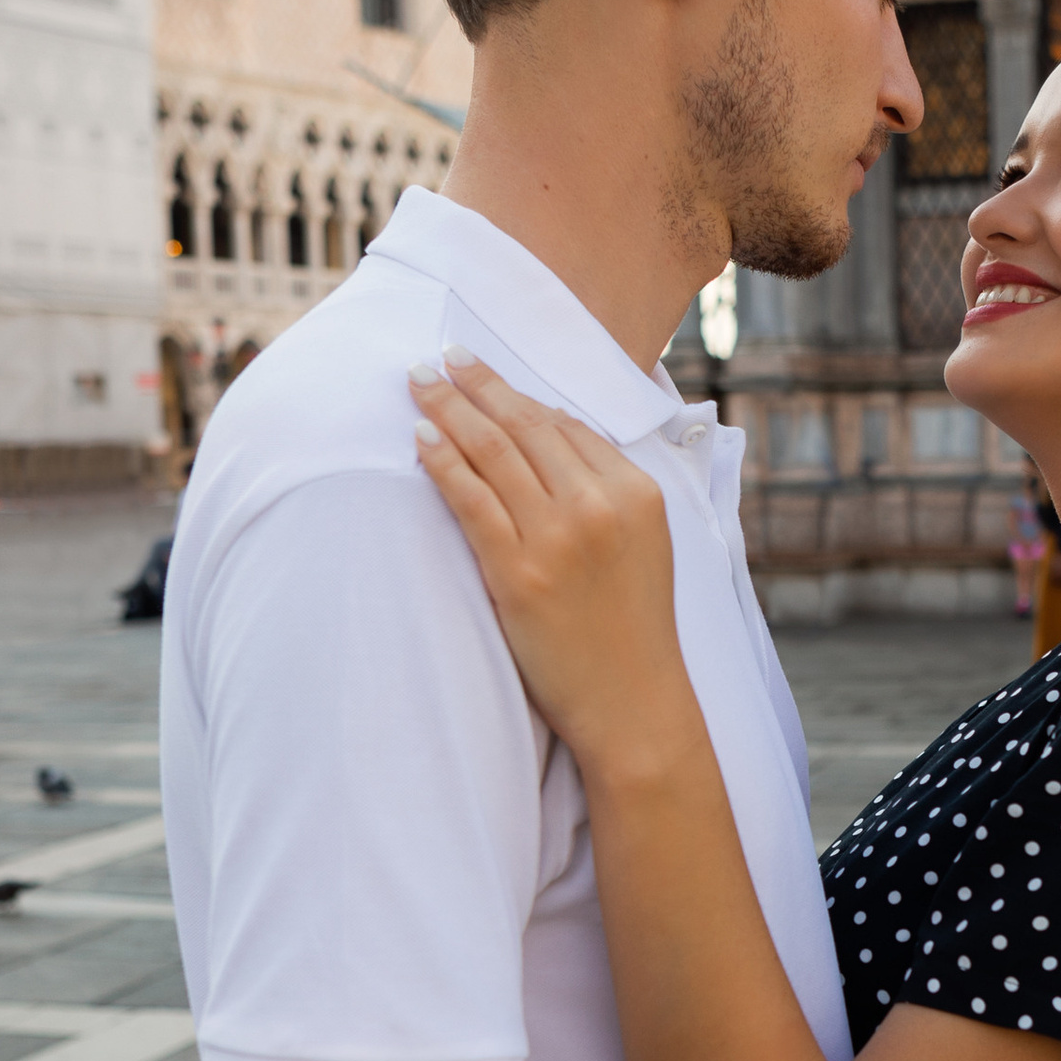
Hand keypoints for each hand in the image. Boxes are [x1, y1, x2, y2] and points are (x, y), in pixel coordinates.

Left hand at [411, 353, 682, 773]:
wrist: (634, 703)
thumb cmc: (632, 629)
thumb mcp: (642, 546)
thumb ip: (605, 492)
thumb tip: (552, 435)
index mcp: (636, 492)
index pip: (568, 427)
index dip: (519, 398)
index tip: (485, 377)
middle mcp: (600, 506)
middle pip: (526, 426)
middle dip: (478, 384)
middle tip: (443, 356)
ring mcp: (559, 538)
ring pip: (494, 453)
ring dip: (450, 409)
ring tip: (419, 381)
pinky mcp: (519, 573)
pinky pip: (471, 500)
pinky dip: (443, 462)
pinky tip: (421, 438)